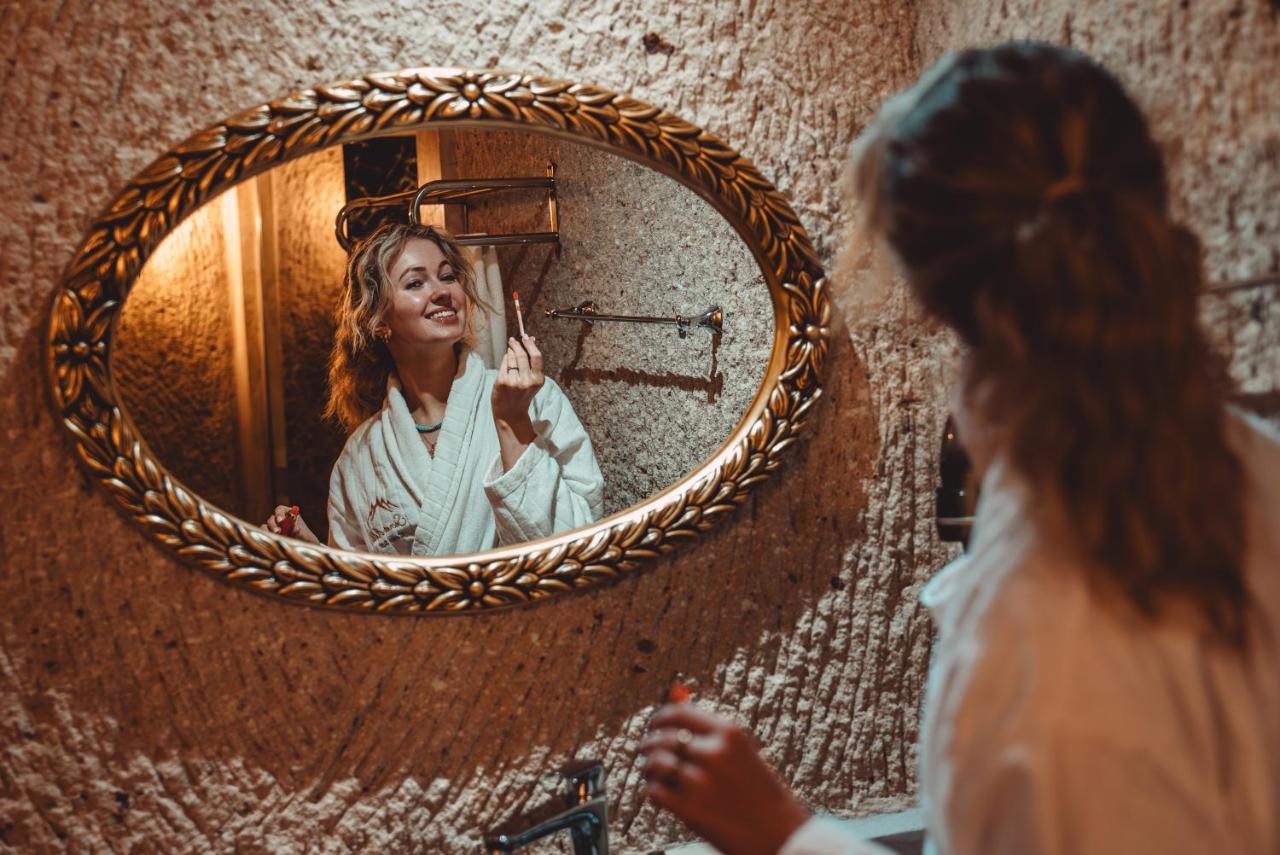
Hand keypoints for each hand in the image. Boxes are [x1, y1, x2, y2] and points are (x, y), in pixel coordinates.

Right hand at [263, 505, 318, 542]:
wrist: (304, 548)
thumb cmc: (306, 539)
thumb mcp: (306, 536)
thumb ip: (300, 532)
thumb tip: (295, 527)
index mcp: (289, 513)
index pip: (280, 509)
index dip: (279, 514)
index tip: (281, 520)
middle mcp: (280, 519)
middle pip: (272, 518)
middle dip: (274, 524)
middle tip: (278, 531)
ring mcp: (273, 526)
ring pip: (266, 526)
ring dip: (270, 531)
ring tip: (278, 537)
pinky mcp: (269, 534)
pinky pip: (264, 533)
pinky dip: (267, 536)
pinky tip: (273, 540)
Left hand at [491, 336, 543, 428]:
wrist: (510, 412)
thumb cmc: (522, 393)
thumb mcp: (532, 379)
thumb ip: (532, 361)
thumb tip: (532, 338)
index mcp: (538, 380)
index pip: (536, 357)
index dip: (530, 344)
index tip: (525, 337)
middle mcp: (527, 381)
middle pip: (522, 355)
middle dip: (516, 345)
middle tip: (513, 340)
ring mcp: (514, 382)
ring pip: (511, 359)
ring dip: (510, 352)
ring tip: (510, 350)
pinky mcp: (502, 382)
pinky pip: (503, 364)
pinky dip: (504, 360)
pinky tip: (506, 362)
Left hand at [640, 703, 810, 854]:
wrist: (783, 836)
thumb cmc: (763, 794)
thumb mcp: (744, 753)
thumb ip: (710, 732)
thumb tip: (676, 705)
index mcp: (729, 732)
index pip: (678, 712)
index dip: (660, 717)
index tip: (654, 725)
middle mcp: (713, 753)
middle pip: (662, 737)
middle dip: (649, 744)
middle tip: (647, 751)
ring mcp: (701, 782)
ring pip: (655, 763)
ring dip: (649, 768)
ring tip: (652, 774)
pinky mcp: (691, 810)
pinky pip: (655, 792)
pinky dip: (653, 792)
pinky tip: (661, 795)